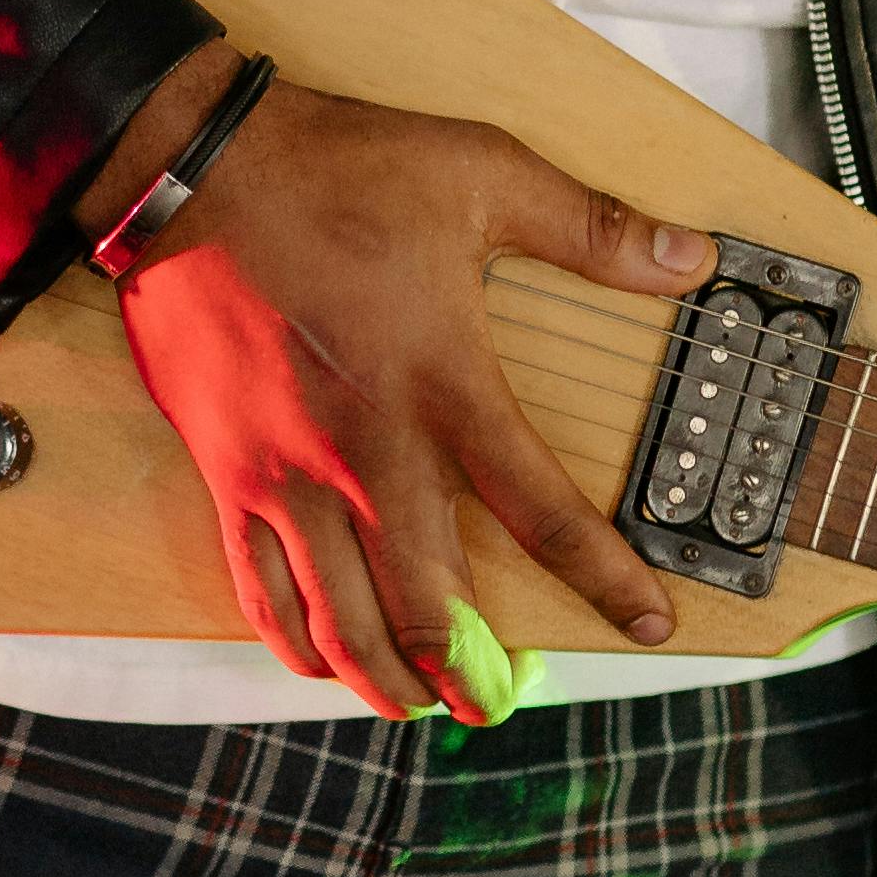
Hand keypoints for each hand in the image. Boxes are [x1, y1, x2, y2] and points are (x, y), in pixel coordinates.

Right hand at [87, 42, 710, 722]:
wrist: (187, 171)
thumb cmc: (333, 170)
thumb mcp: (482, 174)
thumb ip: (591, 228)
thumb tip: (689, 259)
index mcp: (442, 384)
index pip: (540, 510)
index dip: (603, 579)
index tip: (649, 621)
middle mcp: (366, 449)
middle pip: (425, 601)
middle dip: (465, 672)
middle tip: (496, 704)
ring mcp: (287, 472)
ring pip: (337, 616)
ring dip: (381, 677)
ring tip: (414, 706)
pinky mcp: (227, 472)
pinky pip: (256, 586)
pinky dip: (291, 638)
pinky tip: (314, 659)